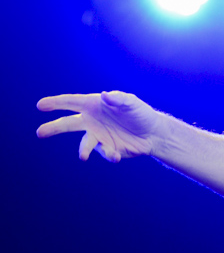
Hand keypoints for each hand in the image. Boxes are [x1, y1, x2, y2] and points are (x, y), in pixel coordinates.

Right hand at [36, 91, 162, 161]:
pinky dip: (110, 155)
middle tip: (40, 132)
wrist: (154, 134)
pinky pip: (105, 153)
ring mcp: (98, 136)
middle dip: (53, 128)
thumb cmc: (141, 113)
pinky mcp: (107, 149)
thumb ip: (119, 99)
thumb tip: (104, 96)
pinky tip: (117, 156)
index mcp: (93, 105)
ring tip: (83, 156)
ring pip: (85, 143)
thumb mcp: (132, 103)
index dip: (55, 103)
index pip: (71, 102)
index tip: (40, 105)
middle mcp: (91, 121)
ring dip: (83, 149)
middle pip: (68, 124)